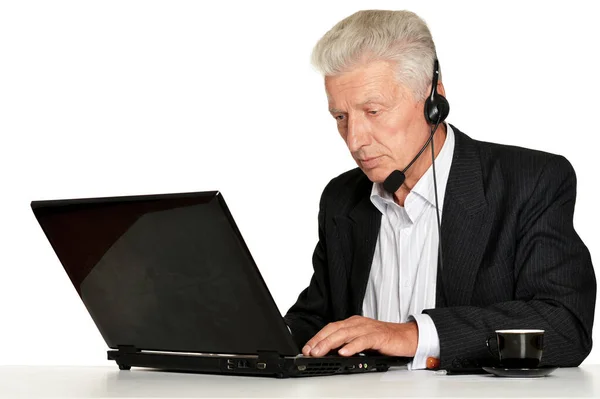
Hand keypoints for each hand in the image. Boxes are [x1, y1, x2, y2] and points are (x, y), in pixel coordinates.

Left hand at [302, 315, 417, 356]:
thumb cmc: (385, 340)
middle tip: (309, 351)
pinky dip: (352, 346)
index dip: (317, 337)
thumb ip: (347, 344)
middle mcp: (359, 323)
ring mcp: (368, 328)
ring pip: (345, 334)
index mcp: (353, 323)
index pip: (331, 328)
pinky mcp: (379, 336)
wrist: (408, 337)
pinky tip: (343, 352)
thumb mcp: (362, 341)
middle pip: (335, 330)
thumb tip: (330, 353)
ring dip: (330, 343)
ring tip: (320, 352)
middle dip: (320, 341)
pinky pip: (363, 341)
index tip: (307, 348)